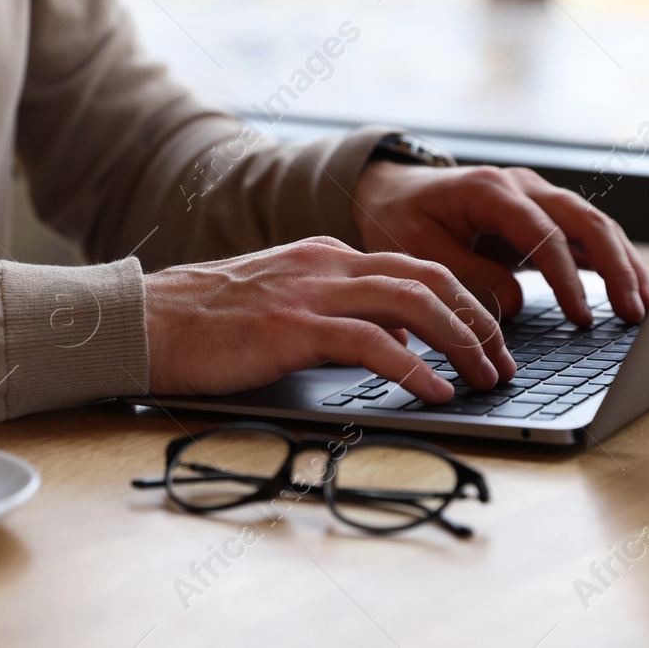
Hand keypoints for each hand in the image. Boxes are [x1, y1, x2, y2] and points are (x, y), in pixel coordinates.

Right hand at [145, 236, 516, 402]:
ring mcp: (311, 292)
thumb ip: (341, 316)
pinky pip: (373, 344)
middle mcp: (327, 264)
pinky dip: (415, 368)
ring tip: (485, 377)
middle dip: (479, 319)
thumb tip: (399, 348)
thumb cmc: (207, 323)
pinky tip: (436, 392)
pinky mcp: (293, 327)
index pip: (417, 268)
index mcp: (327, 256)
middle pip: (430, 278)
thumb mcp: (285, 305)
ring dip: (462, 341)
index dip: (464, 302)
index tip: (490, 338)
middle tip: (503, 360)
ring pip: (413, 303)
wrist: (145, 321)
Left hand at [352, 162, 648, 325]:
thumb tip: (514, 307)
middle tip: (635, 312)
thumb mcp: (418, 250)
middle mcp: (522, 187)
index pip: (542, 233)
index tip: (581, 316)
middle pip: (584, 221)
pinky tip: (639, 289)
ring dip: (625, 264)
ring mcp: (537, 198)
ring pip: (594, 226)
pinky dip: (613, 262)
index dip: (564, 276)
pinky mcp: (543, 216)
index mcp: (490, 190)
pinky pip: (586, 237)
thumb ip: (466, 277)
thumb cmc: (402, 218)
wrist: (394, 190)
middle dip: (615, 267)